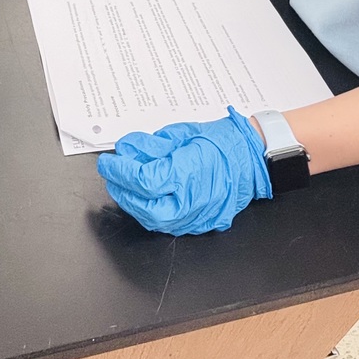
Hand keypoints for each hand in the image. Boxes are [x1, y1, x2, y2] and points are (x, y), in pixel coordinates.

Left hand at [97, 107, 271, 234]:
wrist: (249, 157)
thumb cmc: (219, 142)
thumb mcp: (180, 134)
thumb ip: (151, 145)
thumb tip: (127, 150)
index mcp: (188, 172)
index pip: (143, 179)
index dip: (120, 172)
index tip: (108, 163)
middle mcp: (193, 199)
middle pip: (145, 207)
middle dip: (122, 193)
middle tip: (112, 177)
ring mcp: (198, 215)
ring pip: (155, 222)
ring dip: (134, 206)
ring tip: (125, 188)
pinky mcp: (201, 223)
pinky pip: (170, 225)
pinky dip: (152, 214)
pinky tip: (144, 200)